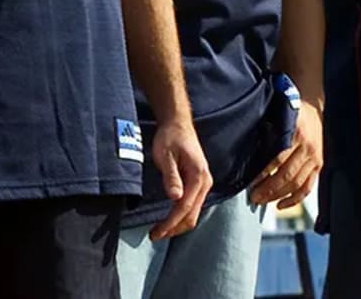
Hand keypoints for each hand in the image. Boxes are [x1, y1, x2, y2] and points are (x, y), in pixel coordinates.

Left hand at [148, 117, 212, 239]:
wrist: (178, 124)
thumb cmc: (170, 138)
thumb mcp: (166, 156)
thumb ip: (171, 177)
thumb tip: (175, 198)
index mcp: (198, 175)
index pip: (185, 206)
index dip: (170, 222)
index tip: (156, 233)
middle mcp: (205, 181)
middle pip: (192, 214)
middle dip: (174, 228)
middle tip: (154, 235)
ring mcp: (204, 183)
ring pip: (194, 212)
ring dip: (178, 224)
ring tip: (160, 230)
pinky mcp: (199, 183)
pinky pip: (193, 205)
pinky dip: (181, 216)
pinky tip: (169, 218)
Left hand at [248, 99, 322, 208]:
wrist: (313, 106)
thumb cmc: (289, 111)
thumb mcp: (277, 116)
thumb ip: (266, 133)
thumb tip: (246, 154)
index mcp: (296, 132)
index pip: (278, 158)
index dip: (264, 173)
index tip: (250, 183)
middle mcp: (308, 146)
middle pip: (288, 175)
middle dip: (269, 189)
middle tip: (254, 197)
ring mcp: (315, 157)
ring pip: (297, 183)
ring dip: (278, 195)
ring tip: (263, 201)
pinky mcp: (319, 164)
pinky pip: (308, 187)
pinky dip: (295, 199)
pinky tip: (280, 205)